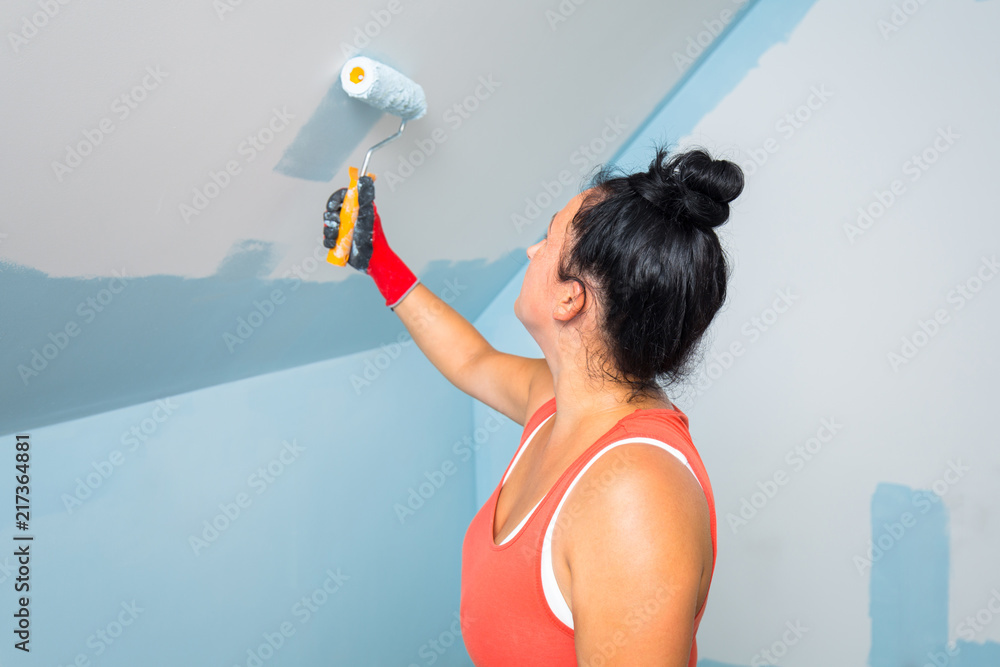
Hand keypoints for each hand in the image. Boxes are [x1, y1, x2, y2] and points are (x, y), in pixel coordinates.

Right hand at [323, 174, 418, 308]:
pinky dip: (328, 241)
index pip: (341, 198)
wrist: (374, 260)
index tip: (334, 206)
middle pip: (331, 211)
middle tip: (338, 225)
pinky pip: (327, 238)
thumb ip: (365, 197)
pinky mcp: (340, 241)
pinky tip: (334, 244)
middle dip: (331, 218)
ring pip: (327, 225)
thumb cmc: (374, 238)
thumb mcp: (369, 214)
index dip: (335, 200)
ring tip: (337, 237)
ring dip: (329, 231)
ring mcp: (344, 230)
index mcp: (357, 208)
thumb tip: (365, 177)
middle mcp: (349, 218)